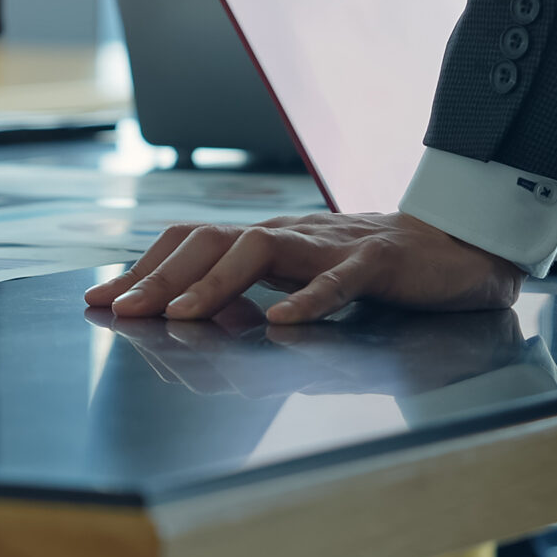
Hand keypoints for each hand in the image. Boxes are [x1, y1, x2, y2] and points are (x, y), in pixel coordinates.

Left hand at [83, 211, 523, 323]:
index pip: (192, 242)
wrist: (457, 249)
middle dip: (160, 276)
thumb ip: (252, 297)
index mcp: (268, 240)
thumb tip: (189, 321)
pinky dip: (308, 299)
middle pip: (212, 239)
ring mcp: (333, 244)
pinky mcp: (380, 261)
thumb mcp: (300, 283)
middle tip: (122, 311)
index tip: (99, 300)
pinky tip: (282, 322)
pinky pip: (340, 278)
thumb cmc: (373, 271)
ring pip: (263, 248)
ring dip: (215, 283)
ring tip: (181, 317)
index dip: (144, 268)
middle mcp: (291, 234)